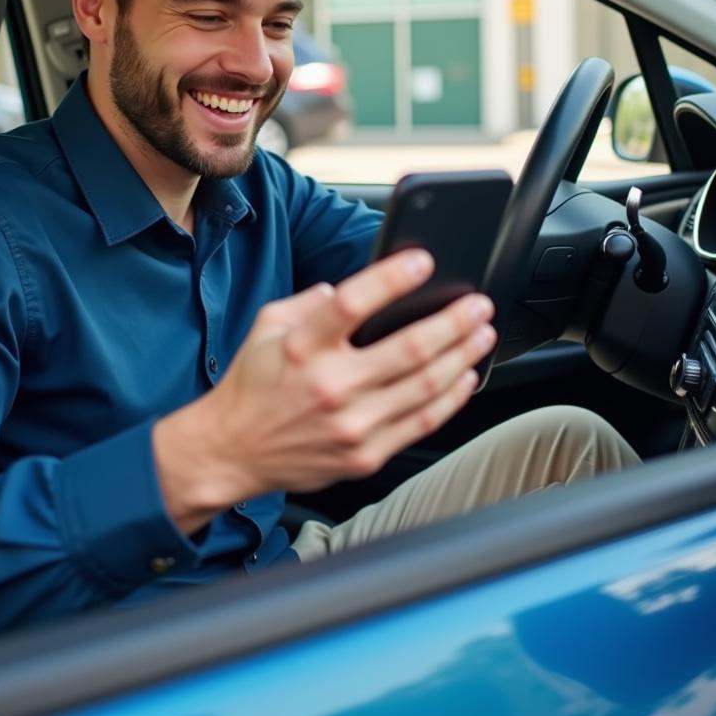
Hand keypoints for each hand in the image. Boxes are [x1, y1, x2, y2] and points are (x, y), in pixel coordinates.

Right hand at [153, 250, 495, 533]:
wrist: (233, 450)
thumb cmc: (252, 385)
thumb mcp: (266, 327)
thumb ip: (307, 302)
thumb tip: (344, 288)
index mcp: (303, 347)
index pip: (352, 303)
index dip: (393, 278)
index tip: (423, 261)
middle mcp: (330, 385)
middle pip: (409, 347)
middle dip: (454, 321)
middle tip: (478, 304)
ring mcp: (352, 424)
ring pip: (426, 385)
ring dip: (463, 355)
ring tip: (482, 333)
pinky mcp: (365, 454)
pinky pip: (422, 422)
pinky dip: (451, 397)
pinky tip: (464, 376)